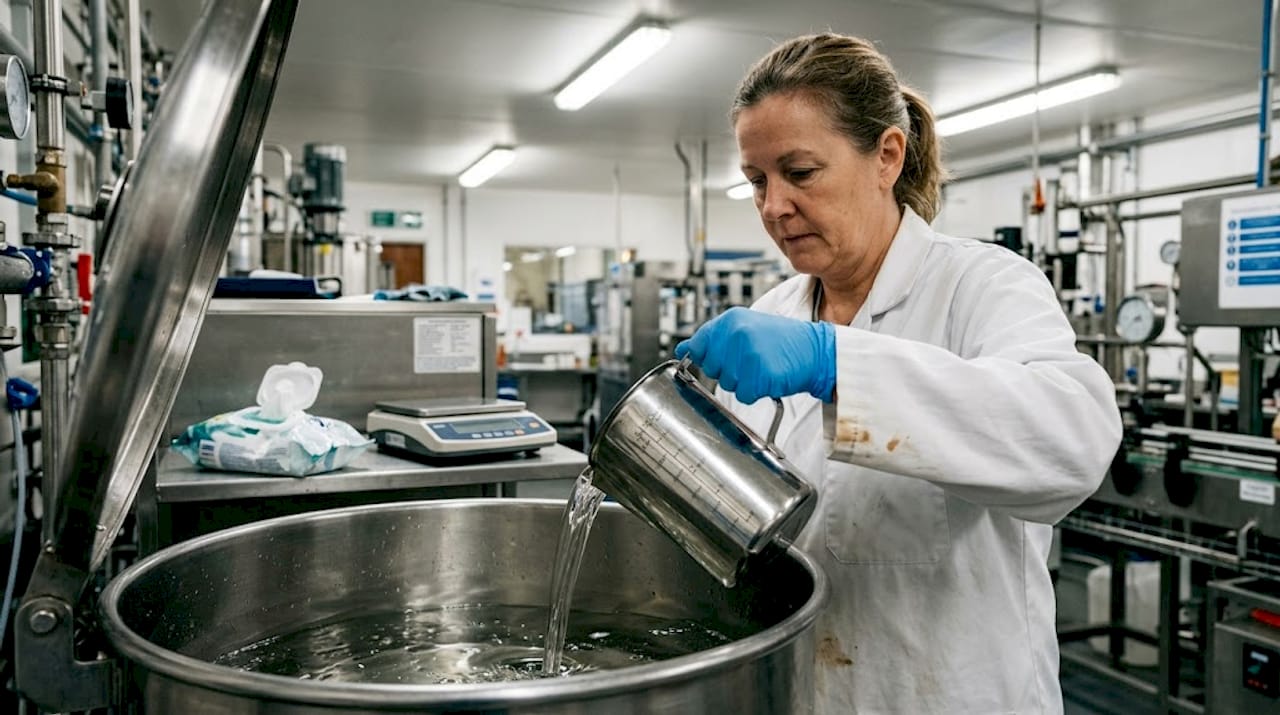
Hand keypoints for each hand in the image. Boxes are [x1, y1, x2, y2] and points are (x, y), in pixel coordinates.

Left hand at [674, 307, 835, 403]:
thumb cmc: (782, 341)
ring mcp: (747, 354)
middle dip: (729, 370)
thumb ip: (713, 338)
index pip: (699, 345)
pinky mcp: (759, 375)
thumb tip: (682, 349)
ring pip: (727, 383)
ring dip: (744, 382)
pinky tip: (769, 377)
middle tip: (752, 361)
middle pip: (712, 368)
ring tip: (763, 367)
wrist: (816, 350)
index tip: (725, 358)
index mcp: (730, 320)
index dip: (710, 357)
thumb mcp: (746, 328)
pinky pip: (744, 395)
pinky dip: (756, 392)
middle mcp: (736, 334)